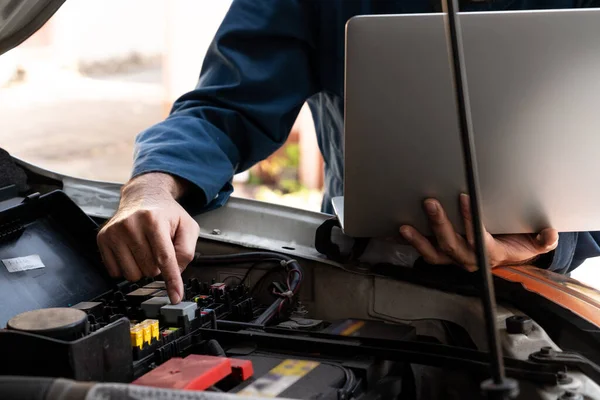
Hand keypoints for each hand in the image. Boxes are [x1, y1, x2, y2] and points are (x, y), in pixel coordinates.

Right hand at [97, 173, 199, 303]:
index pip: (164, 258)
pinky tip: (132, 251)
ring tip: (146, 248)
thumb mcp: (187, 226)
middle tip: (158, 247)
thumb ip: (187, 250)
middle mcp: (130, 225)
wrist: (142, 196)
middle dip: (158, 266)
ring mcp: (113, 232)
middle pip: (149, 269)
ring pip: (132, 275)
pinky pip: (116, 272)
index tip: (175, 296)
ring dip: (143, 268)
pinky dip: (128, 267)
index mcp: (153, 219)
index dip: (172, 280)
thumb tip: (175, 272)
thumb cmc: (166, 213)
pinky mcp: (102, 239)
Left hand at [399, 194, 558, 270]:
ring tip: (405, 227)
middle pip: (451, 245)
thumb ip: (542, 239)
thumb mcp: (534, 243)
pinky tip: (399, 231)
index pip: (479, 238)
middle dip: (440, 224)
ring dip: (418, 240)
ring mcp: (453, 258)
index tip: (463, 198)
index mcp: (490, 253)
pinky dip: (412, 244)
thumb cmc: (517, 244)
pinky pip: (425, 252)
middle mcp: (468, 258)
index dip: (471, 220)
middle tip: (430, 203)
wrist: (507, 256)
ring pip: (434, 253)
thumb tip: (549, 234)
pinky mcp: (442, 255)